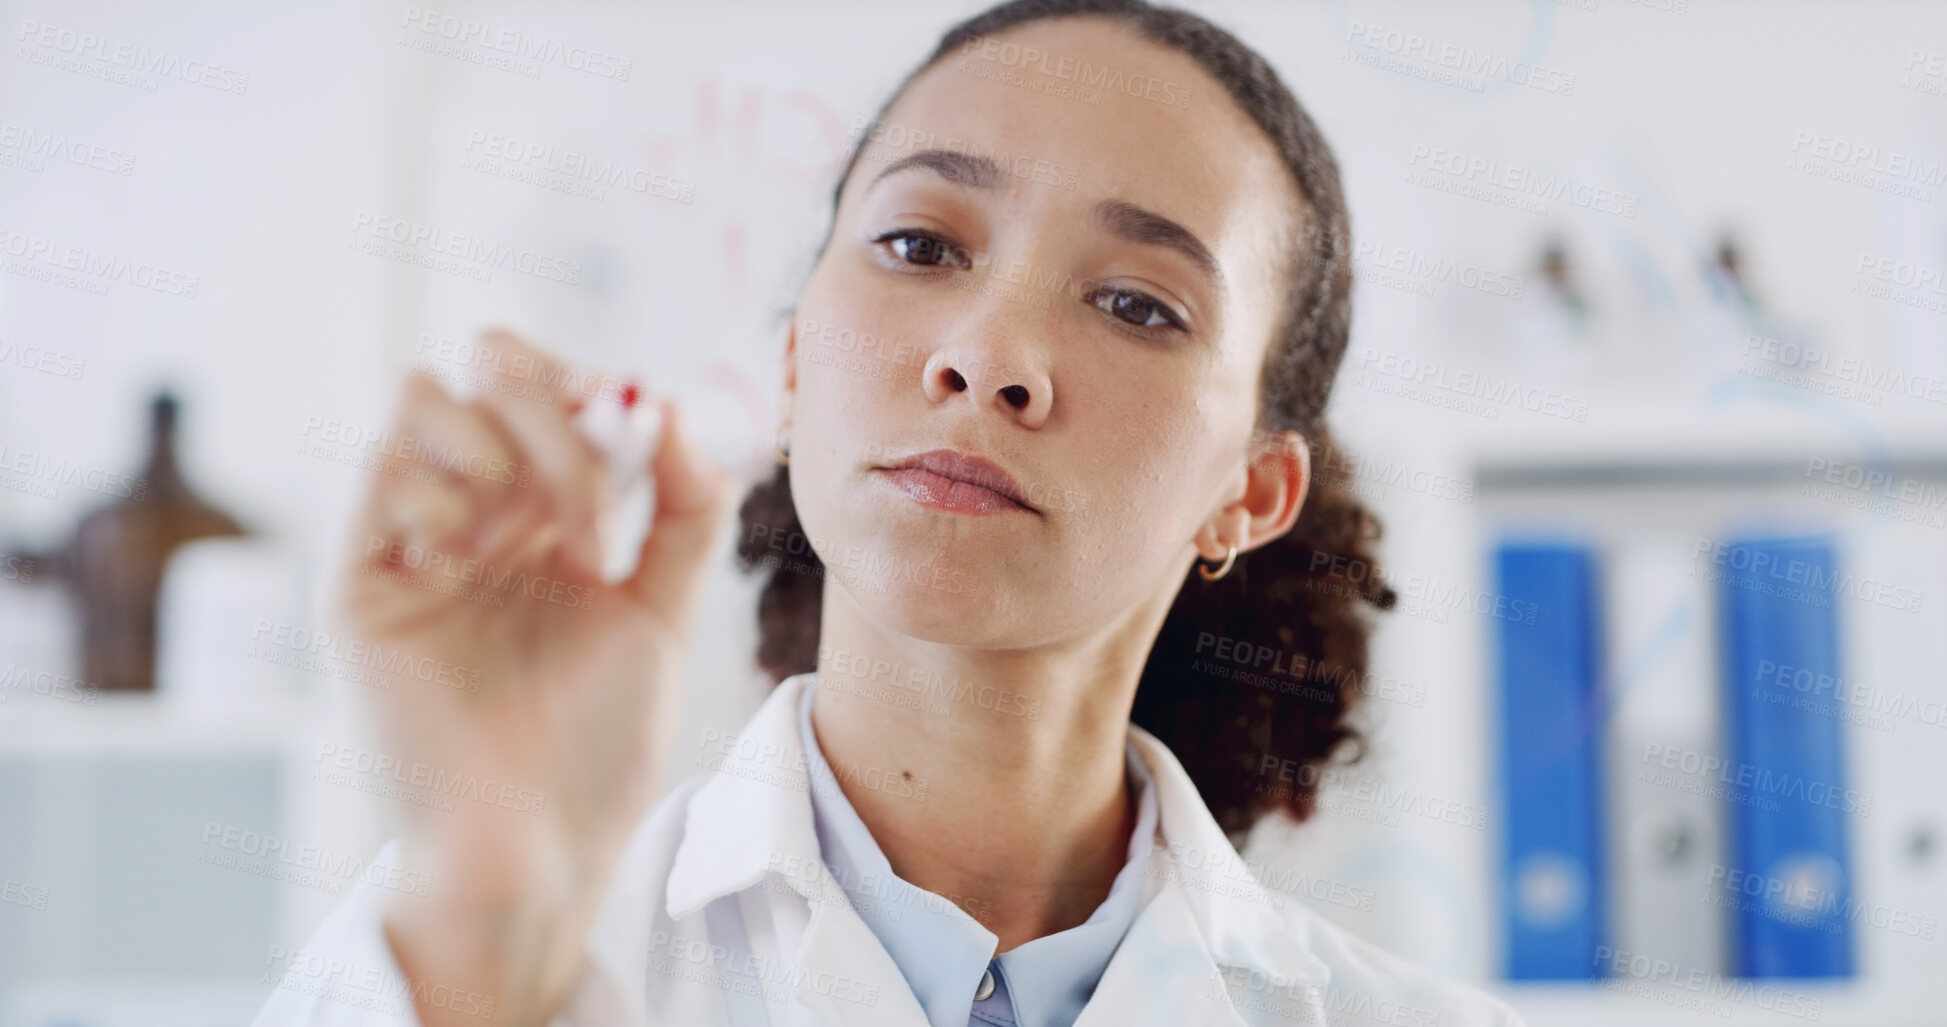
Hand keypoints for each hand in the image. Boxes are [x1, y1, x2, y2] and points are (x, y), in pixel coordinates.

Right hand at [324, 328, 734, 1024]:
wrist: (541, 843)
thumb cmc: (600, 744)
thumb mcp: (664, 612)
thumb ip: (682, 507)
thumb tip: (669, 402)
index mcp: (549, 517)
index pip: (551, 389)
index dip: (593, 385)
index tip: (641, 429)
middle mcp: (479, 515)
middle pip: (488, 370)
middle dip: (551, 403)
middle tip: (591, 500)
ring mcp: (415, 541)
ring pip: (420, 396)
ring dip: (496, 437)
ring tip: (535, 530)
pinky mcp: (361, 581)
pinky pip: (380, 471)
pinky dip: (440, 489)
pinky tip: (469, 557)